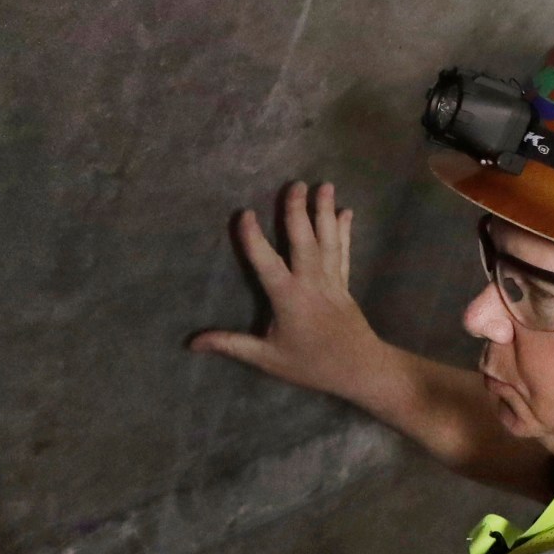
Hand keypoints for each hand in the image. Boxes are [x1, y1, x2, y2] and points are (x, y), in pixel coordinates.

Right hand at [191, 181, 392, 402]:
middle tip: (295, 183)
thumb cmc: (312, 365)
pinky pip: (343, 253)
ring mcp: (331, 282)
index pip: (266, 263)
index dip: (254, 239)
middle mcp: (311, 283)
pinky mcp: (345, 285)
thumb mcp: (267, 359)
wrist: (361, 370)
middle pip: (304, 242)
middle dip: (298, 212)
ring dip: (325, 212)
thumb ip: (231, 345)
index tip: (246, 212)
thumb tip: (192, 342)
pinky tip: (345, 212)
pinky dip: (344, 232)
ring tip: (324, 184)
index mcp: (289, 299)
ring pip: (328, 241)